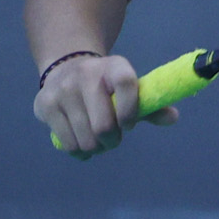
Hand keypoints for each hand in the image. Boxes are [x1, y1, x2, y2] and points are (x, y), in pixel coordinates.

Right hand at [33, 53, 178, 158]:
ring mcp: (63, 89)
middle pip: (104, 125)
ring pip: (86, 140)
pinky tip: (81, 143)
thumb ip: (150, 105)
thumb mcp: (128, 89)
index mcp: (114, 66)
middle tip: (112, 138)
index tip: (129, 125)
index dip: (131, 111)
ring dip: (96, 148)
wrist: (65, 68)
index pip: (127, 85)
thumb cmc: (105, 87)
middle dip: (112, 140)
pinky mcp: (45, 105)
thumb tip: (172, 117)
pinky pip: (68, 144)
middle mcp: (86, 74)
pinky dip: (78, 151)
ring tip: (97, 140)